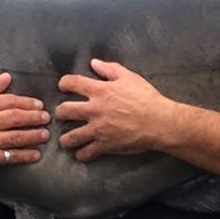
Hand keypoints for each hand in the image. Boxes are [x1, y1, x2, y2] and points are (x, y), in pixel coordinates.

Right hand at [0, 73, 49, 175]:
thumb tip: (7, 76)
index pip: (8, 101)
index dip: (26, 102)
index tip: (39, 104)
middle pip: (15, 117)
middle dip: (34, 117)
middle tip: (46, 118)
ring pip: (15, 137)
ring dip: (33, 135)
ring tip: (45, 134)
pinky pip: (10, 156)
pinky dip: (25, 155)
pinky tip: (35, 154)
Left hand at [55, 59, 179, 161]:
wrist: (159, 122)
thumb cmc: (146, 98)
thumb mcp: (129, 77)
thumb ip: (110, 69)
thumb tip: (94, 63)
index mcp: (100, 91)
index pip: (73, 83)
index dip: (64, 83)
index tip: (62, 86)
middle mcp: (94, 110)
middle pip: (65, 111)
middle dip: (60, 113)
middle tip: (62, 115)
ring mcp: (98, 129)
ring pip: (71, 137)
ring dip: (66, 139)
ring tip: (66, 141)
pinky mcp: (105, 145)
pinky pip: (86, 153)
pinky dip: (82, 154)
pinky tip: (81, 153)